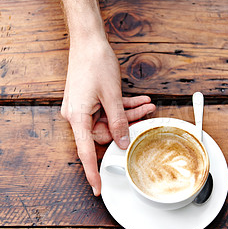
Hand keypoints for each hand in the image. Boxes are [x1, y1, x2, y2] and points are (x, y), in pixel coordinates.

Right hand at [61, 37, 154, 195]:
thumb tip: (123, 141)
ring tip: (147, 106)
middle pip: (104, 133)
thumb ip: (119, 121)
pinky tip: (140, 101)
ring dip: (129, 114)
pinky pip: (107, 109)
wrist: (88, 41)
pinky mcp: (89, 100)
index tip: (98, 187)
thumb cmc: (95, 63)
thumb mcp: (112, 95)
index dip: (92, 171)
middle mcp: (77, 115)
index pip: (86, 152)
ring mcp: (83, 107)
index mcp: (78, 117)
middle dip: (127, 127)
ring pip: (109, 120)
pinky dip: (123, 107)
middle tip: (147, 119)